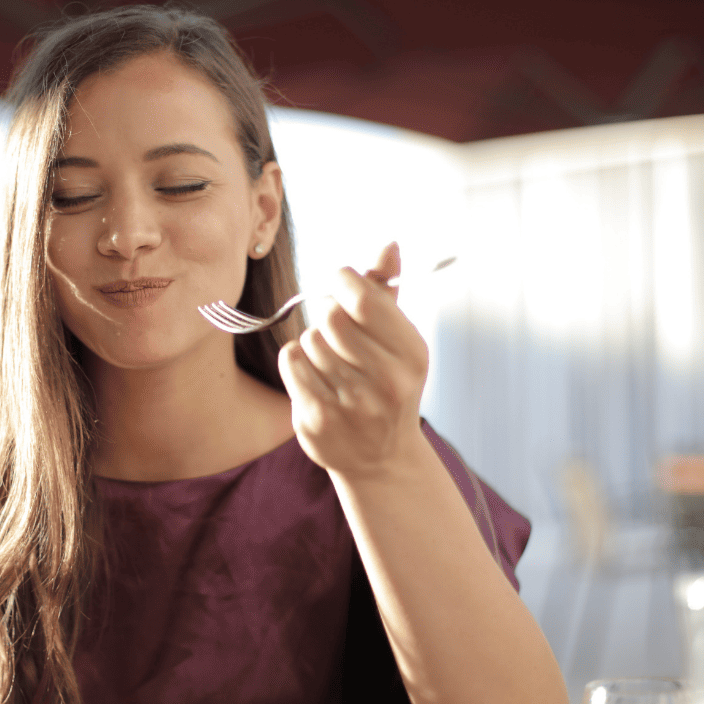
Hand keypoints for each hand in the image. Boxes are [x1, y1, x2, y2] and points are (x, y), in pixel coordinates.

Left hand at [277, 242, 429, 478]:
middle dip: (328, 315)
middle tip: (335, 329)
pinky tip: (314, 377)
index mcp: (411, 354)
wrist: (381, 459)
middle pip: (330, 317)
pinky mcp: (317, 419)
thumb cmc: (387, 384)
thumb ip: (387, 291)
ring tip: (332, 363)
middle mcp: (386, 381)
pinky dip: (297, 361)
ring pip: (309, 339)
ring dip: (314, 343)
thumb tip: (388, 244)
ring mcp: (351, 404)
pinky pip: (292, 362)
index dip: (342, 280)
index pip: (363, 299)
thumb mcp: (398, 340)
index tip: (340, 282)